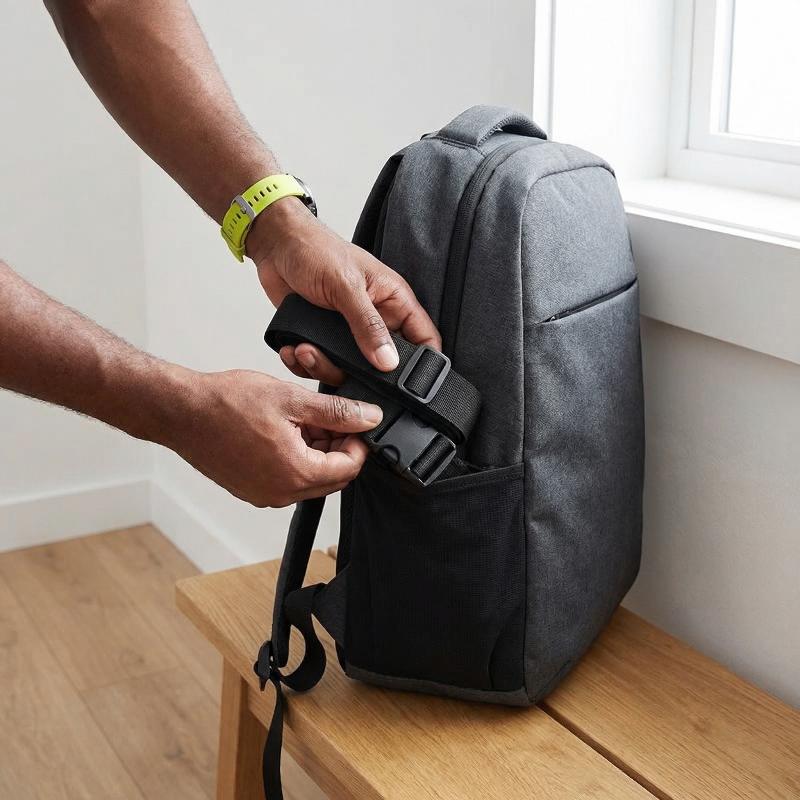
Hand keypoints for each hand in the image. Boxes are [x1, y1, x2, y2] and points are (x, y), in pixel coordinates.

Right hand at [167, 368, 381, 507]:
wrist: (180, 412)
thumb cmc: (226, 403)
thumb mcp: (291, 399)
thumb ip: (336, 412)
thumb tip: (369, 417)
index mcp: (296, 473)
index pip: (350, 468)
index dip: (359, 442)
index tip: (355, 421)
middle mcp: (281, 493)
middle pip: (332, 478)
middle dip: (339, 448)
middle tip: (331, 418)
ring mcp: (264, 495)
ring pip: (310, 479)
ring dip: (317, 453)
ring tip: (304, 419)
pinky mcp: (251, 490)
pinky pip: (287, 480)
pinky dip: (296, 459)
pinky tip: (286, 431)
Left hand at [247, 197, 440, 384]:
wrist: (276, 246)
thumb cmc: (315, 250)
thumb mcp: (346, 286)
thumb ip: (368, 325)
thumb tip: (388, 361)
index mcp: (394, 302)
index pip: (425, 339)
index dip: (424, 365)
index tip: (407, 384)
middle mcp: (375, 321)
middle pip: (384, 366)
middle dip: (360, 373)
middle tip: (337, 363)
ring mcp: (349, 334)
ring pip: (349, 371)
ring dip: (324, 367)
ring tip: (306, 350)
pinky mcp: (323, 341)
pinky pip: (321, 366)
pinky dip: (305, 364)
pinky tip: (295, 349)